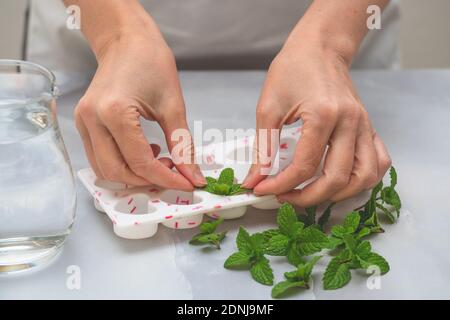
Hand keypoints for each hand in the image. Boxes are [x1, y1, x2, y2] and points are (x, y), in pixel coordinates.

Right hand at [74, 33, 204, 190]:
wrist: (126, 41)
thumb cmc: (151, 63)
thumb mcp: (173, 106)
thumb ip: (182, 145)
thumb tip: (193, 176)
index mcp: (114, 112)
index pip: (140, 162)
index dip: (166, 179)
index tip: (187, 184)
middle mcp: (92, 120)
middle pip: (117, 172)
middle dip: (148, 180)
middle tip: (173, 173)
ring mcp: (83, 122)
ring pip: (104, 169)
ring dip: (133, 175)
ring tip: (159, 160)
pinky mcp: (83, 123)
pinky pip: (99, 157)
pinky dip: (122, 164)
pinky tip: (143, 152)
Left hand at [242, 44, 390, 206]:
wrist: (320, 48)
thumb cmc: (293, 70)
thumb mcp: (268, 107)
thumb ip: (262, 147)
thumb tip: (254, 179)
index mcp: (324, 115)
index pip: (305, 167)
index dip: (280, 185)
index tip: (261, 189)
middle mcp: (351, 123)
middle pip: (337, 179)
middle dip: (307, 198)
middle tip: (284, 197)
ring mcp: (365, 126)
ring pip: (365, 177)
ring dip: (339, 195)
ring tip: (312, 194)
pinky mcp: (369, 128)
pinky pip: (379, 162)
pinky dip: (363, 179)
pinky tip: (342, 181)